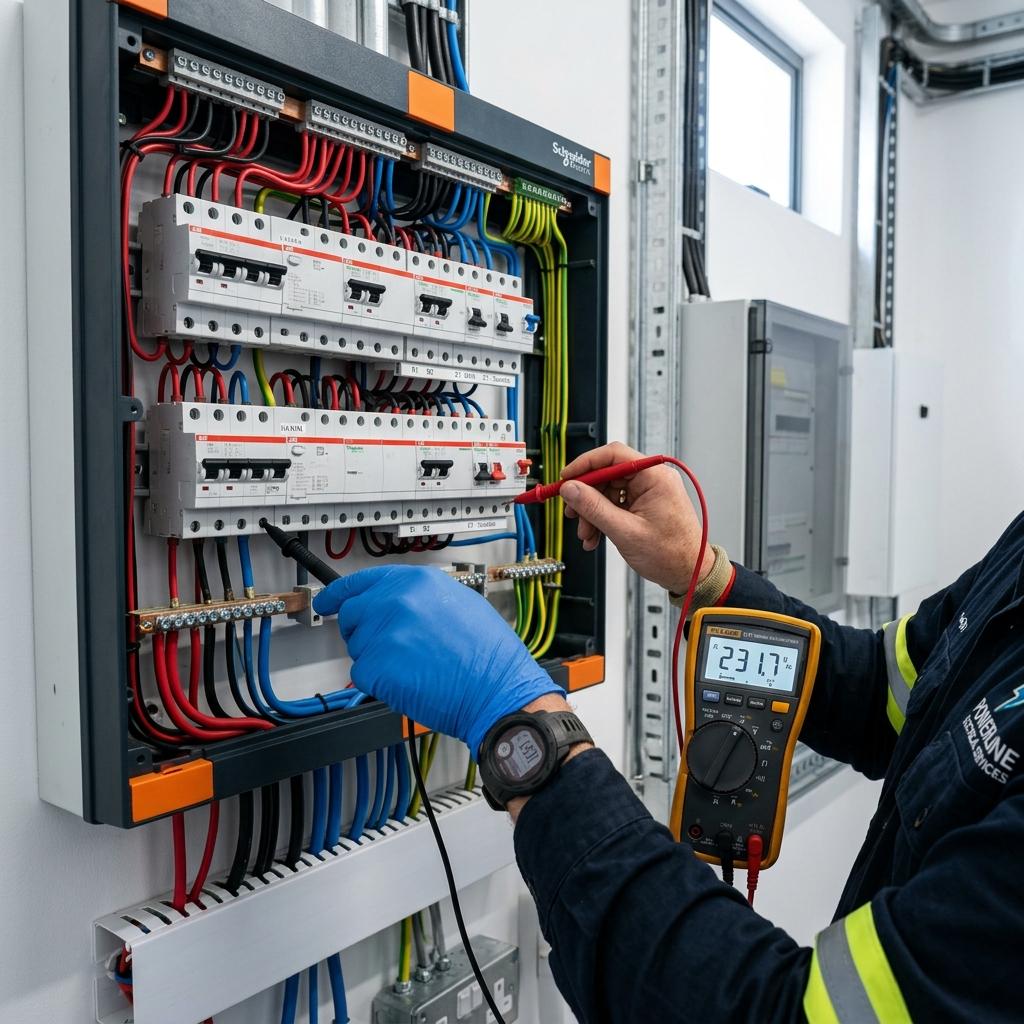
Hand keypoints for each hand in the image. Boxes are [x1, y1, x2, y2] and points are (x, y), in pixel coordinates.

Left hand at [312, 566, 561, 757]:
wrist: (497, 691)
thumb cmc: (488, 656)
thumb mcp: (460, 602)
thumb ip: (420, 596)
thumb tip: (396, 600)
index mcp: (416, 581)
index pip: (361, 581)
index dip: (339, 592)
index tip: (327, 598)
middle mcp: (396, 601)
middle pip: (352, 614)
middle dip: (362, 631)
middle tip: (388, 647)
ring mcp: (384, 633)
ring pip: (357, 647)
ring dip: (376, 658)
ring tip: (415, 665)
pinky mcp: (376, 666)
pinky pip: (362, 675)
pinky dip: (380, 683)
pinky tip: (410, 681)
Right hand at [560, 442, 712, 593]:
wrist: (688, 574)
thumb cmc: (671, 555)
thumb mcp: (624, 531)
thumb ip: (594, 507)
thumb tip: (571, 489)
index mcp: (655, 477)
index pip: (614, 455)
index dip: (585, 464)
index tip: (567, 478)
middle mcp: (653, 479)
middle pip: (607, 475)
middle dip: (587, 497)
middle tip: (572, 512)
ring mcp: (649, 492)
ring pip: (608, 492)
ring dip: (593, 513)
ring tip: (586, 533)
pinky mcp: (645, 504)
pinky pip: (616, 504)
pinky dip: (603, 519)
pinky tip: (596, 535)